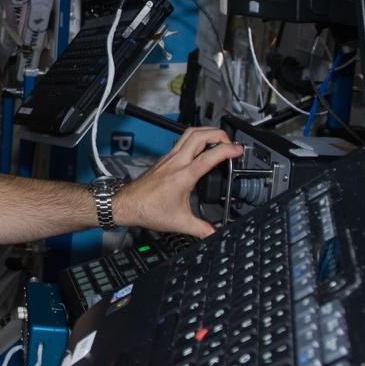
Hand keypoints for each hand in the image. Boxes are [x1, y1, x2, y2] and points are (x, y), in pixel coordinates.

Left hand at [113, 126, 241, 237]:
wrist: (127, 205)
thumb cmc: (147, 210)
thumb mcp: (179, 222)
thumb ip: (200, 229)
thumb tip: (214, 233)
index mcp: (183, 176)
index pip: (209, 156)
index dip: (227, 150)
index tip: (238, 151)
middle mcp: (176, 162)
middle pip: (199, 135)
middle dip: (219, 134)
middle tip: (230, 142)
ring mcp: (169, 158)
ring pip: (189, 134)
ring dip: (206, 132)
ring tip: (219, 139)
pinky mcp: (165, 159)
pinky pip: (182, 141)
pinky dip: (196, 139)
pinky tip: (201, 148)